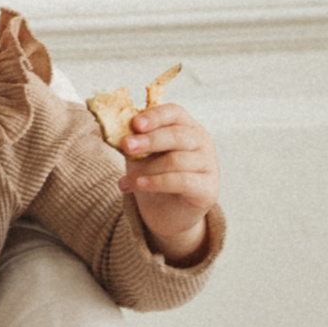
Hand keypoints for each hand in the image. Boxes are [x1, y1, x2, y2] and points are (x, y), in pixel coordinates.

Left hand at [123, 100, 220, 264]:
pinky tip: (140, 184)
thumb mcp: (141, 156)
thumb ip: (135, 144)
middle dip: (149, 140)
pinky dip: (157, 182)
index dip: (155, 116)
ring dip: (147, 168)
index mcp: (186, 127)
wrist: (168, 214)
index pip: (174, 113)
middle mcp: (202, 142)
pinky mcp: (208, 189)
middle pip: (177, 135)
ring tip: (128, 178)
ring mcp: (208, 165)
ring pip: (176, 160)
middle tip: (127, 146)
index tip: (135, 123)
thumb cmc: (155, 177)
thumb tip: (119, 135)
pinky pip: (182, 181)